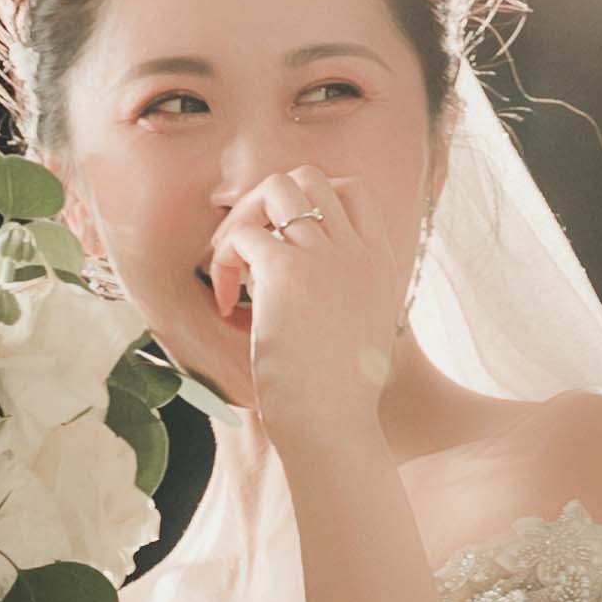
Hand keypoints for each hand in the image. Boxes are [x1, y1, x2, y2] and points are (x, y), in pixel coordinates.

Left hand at [205, 164, 413, 427]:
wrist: (334, 424)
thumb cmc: (339, 397)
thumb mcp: (362, 334)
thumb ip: (345, 298)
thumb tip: (305, 293)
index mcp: (379, 263)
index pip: (352, 191)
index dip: (311, 200)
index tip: (284, 239)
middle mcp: (357, 250)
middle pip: (309, 177)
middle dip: (268, 204)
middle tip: (247, 250)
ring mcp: (324, 256)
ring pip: (276, 188)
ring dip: (244, 218)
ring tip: (231, 265)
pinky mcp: (286, 271)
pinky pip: (242, 235)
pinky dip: (223, 262)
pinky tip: (224, 304)